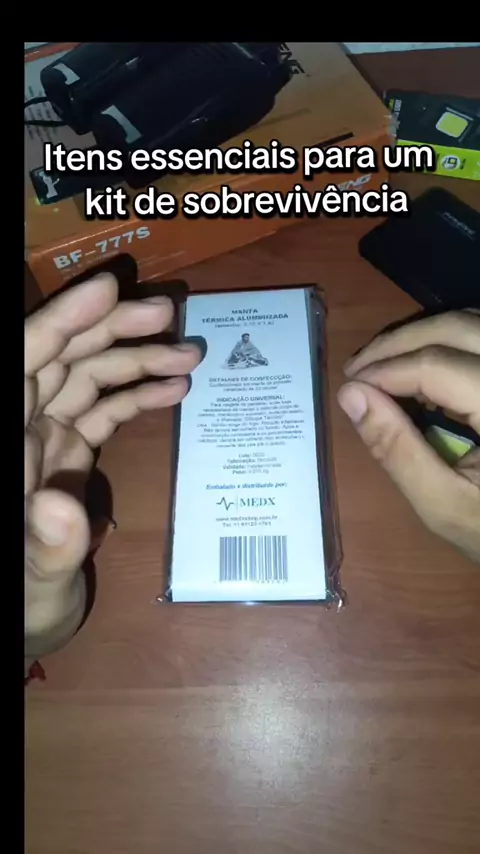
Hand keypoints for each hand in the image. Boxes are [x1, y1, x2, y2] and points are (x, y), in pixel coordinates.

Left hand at [25, 274, 201, 667]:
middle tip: (170, 317)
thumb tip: (61, 505)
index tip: (109, 289)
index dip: (62, 321)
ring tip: (190, 354)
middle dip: (114, 332)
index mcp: (10, 444)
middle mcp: (23, 430)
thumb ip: (46, 548)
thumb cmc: (22, 608)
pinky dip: (137, 397)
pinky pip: (103, 412)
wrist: (27, 623)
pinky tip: (175, 389)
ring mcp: (47, 440)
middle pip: (62, 361)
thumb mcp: (34, 588)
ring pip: (87, 380)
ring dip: (136, 362)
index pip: (26, 364)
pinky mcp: (69, 454)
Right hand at [337, 311, 479, 561]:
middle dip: (398, 342)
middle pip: (457, 328)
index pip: (438, 365)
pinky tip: (419, 369)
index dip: (386, 369)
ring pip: (472, 322)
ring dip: (423, 334)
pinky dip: (448, 342)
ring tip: (380, 365)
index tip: (347, 386)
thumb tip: (350, 395)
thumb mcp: (443, 504)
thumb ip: (396, 449)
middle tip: (355, 368)